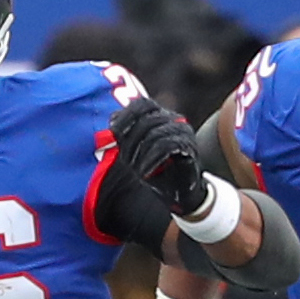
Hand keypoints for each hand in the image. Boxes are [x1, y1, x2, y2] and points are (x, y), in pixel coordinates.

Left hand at [108, 98, 213, 221]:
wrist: (180, 192)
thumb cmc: (158, 171)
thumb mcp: (137, 153)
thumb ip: (126, 138)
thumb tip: (109, 128)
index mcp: (162, 116)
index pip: (143, 105)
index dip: (126, 116)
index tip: (112, 132)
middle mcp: (175, 120)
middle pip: (147, 120)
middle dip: (131, 141)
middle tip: (122, 160)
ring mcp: (184, 133)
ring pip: (156, 134)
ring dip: (140, 153)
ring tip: (133, 169)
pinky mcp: (190, 147)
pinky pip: (167, 146)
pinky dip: (152, 159)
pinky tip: (144, 171)